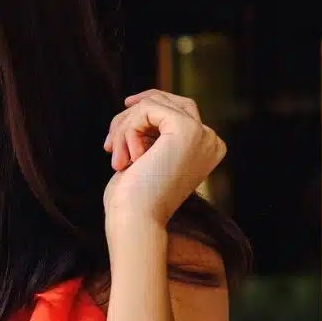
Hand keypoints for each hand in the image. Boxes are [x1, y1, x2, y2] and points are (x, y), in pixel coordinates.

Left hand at [102, 90, 225, 232]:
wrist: (137, 219)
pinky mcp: (186, 128)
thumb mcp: (148, 155)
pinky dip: (127, 129)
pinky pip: (147, 108)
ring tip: (116, 157)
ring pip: (152, 104)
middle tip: (110, 144)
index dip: (141, 117)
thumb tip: (137, 100)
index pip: (175, 111)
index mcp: (207, 148)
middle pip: (166, 102)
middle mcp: (211, 139)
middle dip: (131, 117)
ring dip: (124, 127)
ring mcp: (202, 133)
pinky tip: (128, 157)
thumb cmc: (135, 195)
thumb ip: (152, 131)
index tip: (116, 134)